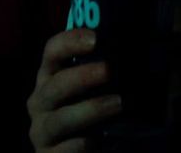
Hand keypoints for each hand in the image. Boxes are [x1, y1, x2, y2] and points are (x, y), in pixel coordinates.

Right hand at [28, 29, 120, 151]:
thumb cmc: (88, 119)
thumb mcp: (93, 93)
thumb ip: (105, 75)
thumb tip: (141, 53)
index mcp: (49, 79)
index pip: (51, 52)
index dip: (69, 41)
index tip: (95, 38)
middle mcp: (40, 102)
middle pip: (55, 85)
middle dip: (81, 76)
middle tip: (108, 70)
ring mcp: (41, 130)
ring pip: (60, 119)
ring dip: (89, 109)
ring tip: (117, 104)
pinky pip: (64, 149)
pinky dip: (80, 144)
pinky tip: (97, 140)